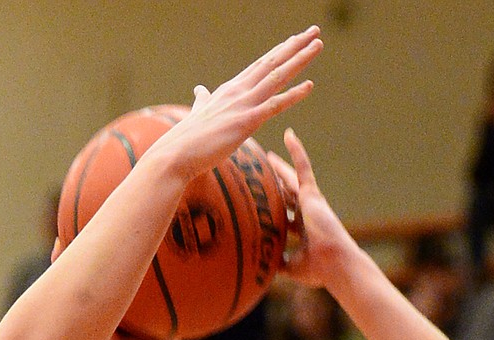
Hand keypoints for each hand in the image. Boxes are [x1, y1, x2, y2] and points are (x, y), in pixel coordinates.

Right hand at [156, 27, 322, 181]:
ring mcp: (243, 104)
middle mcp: (239, 90)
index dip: (279, 51)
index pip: (260, 65)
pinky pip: (275, 105)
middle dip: (295, 46)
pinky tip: (309, 85)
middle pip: (273, 62)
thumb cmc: (187, 138)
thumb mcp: (198, 112)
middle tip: (314, 31)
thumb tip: (200, 89)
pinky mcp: (246, 122)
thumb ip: (203, 99)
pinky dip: (293, 95)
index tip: (295, 40)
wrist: (176, 154)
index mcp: (230, 89)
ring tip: (318, 44)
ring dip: (300, 59)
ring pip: (278, 76)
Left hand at [266, 129, 351, 285]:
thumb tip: (261, 265)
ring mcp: (309, 202)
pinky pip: (302, 167)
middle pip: (287, 195)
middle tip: (264, 172)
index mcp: (303, 230)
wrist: (335, 263)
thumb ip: (278, 262)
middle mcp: (306, 214)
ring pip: (291, 180)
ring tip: (268, 155)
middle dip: (276, 185)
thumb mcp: (292, 267)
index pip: (285, 216)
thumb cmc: (319, 270)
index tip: (263, 205)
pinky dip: (297, 151)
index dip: (275, 211)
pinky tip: (289, 135)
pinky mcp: (312, 194)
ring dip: (280, 167)